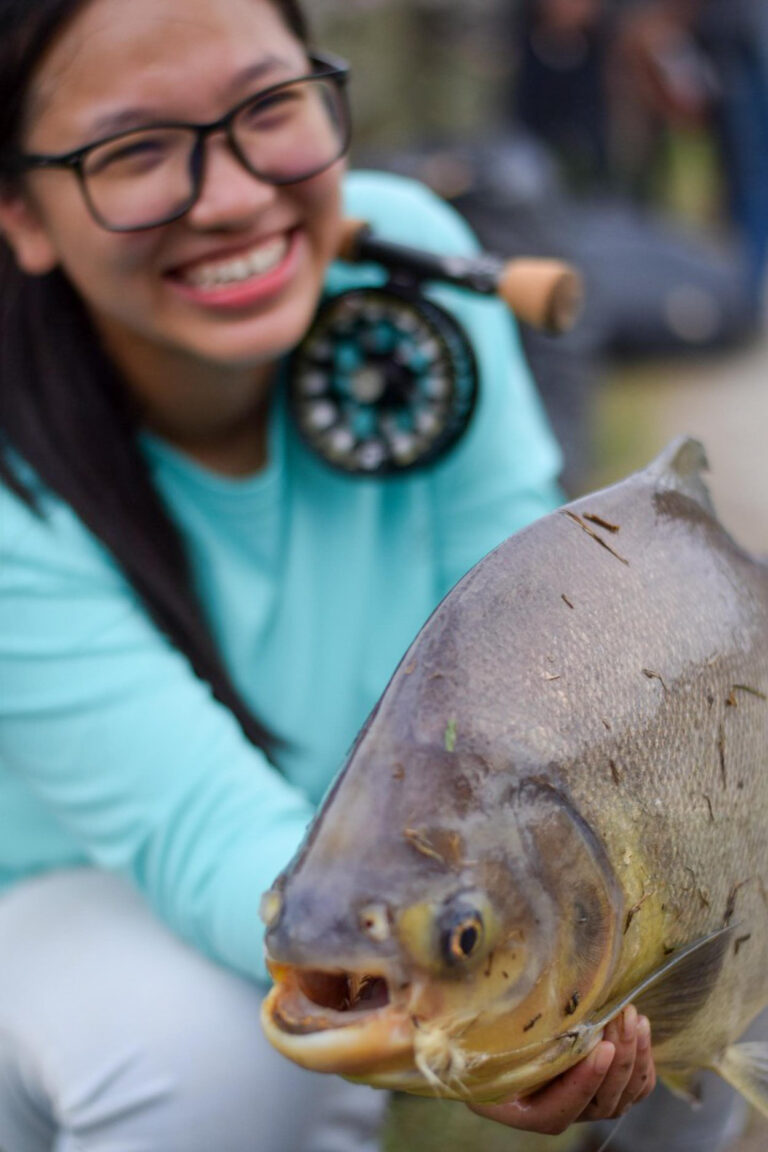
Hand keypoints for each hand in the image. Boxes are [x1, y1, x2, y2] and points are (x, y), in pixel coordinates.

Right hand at [470, 1007, 655, 1136]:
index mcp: (523, 1110)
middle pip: (600, 1103)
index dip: (584, 1082)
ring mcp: (586, 1105)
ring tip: (632, 1016)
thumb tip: (463, 1006)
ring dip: (633, 1055)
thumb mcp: (473, 1039)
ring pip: (624, 1095)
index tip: (601, 1048)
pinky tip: (640, 1028)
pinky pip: (637, 1088)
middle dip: (618, 1057)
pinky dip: (644, 1060)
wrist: (496, 1040)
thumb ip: (478, 1036)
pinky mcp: (606, 1090)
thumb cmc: (481, 1037)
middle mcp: (558, 1114)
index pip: (560, 1111)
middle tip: (621, 1017)